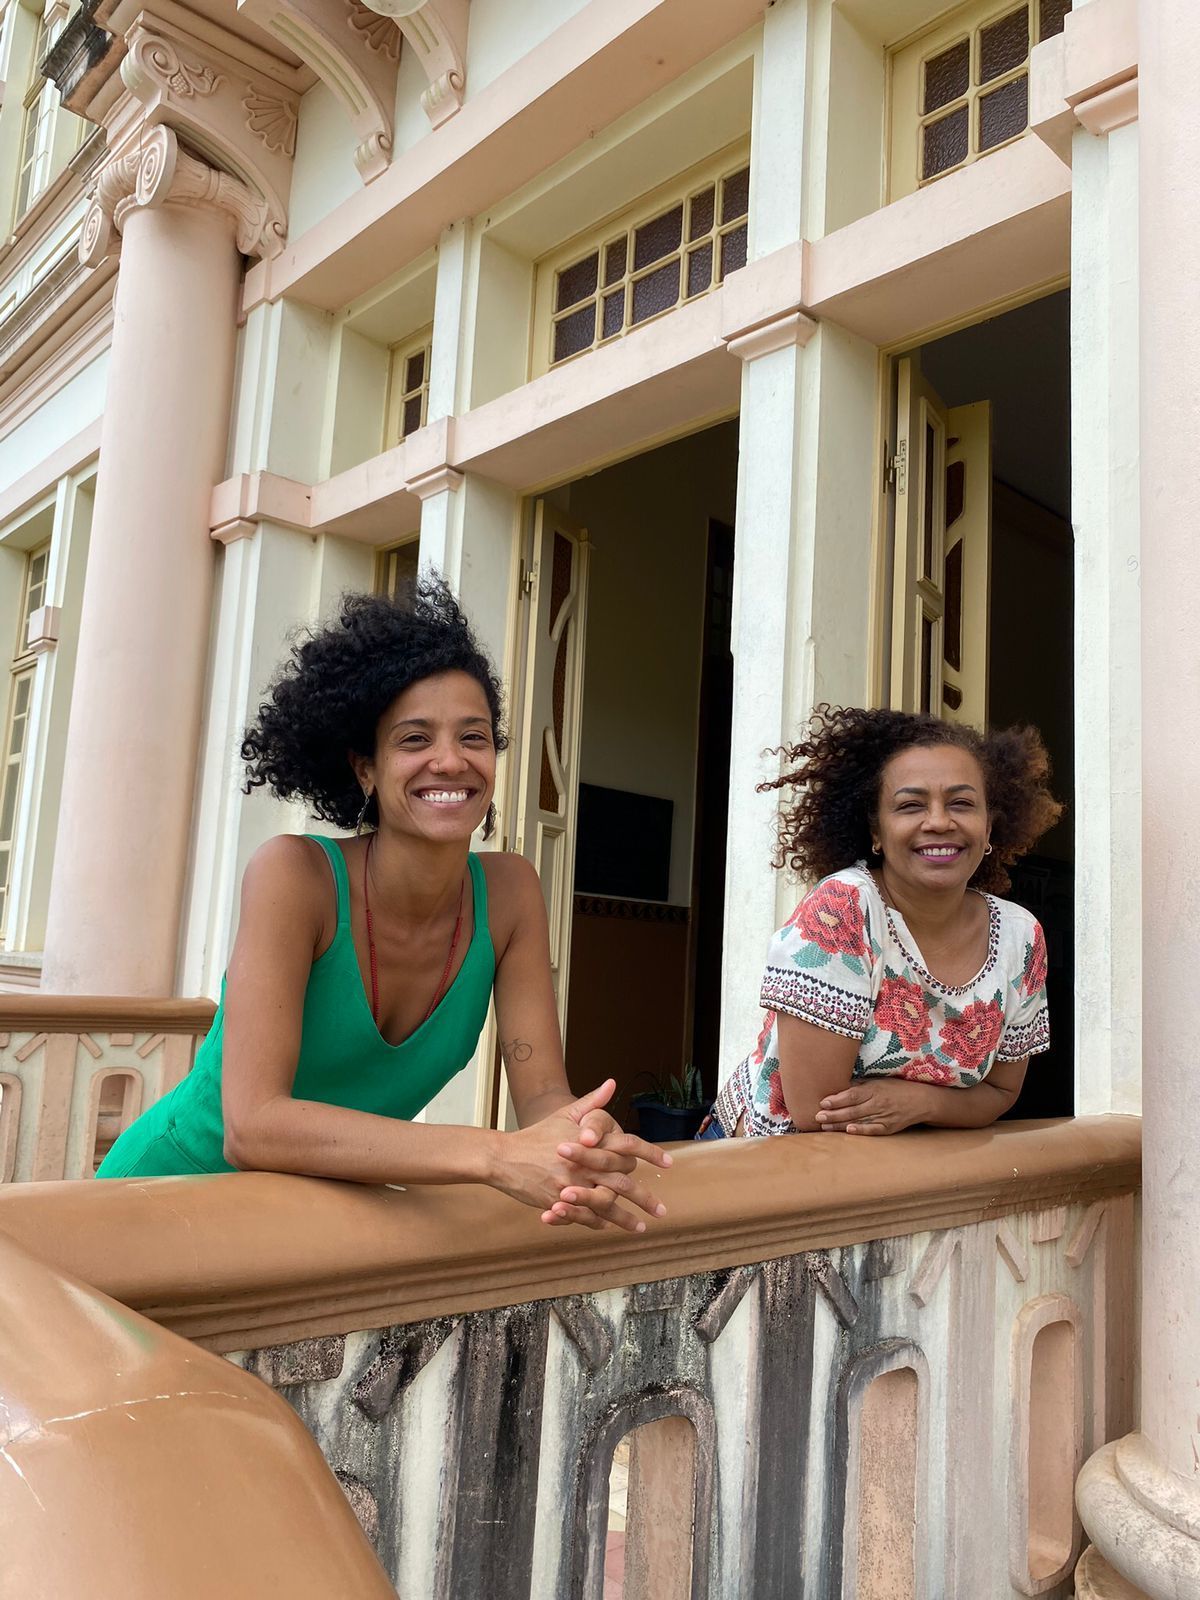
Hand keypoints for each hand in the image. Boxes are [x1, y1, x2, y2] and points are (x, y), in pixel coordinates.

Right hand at [492, 1081, 669, 1232]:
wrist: (504, 1156)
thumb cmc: (537, 1134)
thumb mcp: (565, 1114)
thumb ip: (591, 1103)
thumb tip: (611, 1084)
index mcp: (590, 1142)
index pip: (627, 1146)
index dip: (650, 1154)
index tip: (669, 1163)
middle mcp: (584, 1164)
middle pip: (622, 1183)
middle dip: (645, 1198)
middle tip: (661, 1211)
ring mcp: (571, 1185)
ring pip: (606, 1205)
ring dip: (625, 1219)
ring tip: (641, 1227)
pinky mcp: (558, 1202)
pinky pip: (584, 1216)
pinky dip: (598, 1222)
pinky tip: (609, 1226)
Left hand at [815, 1078, 933, 1135]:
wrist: (921, 1100)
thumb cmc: (896, 1088)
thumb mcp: (878, 1082)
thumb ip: (859, 1085)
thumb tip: (838, 1086)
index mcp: (874, 1090)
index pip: (852, 1095)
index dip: (837, 1099)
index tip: (822, 1102)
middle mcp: (878, 1103)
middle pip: (852, 1110)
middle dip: (833, 1114)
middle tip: (817, 1117)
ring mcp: (884, 1116)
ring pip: (859, 1121)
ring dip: (840, 1125)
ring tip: (825, 1127)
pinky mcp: (888, 1128)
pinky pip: (872, 1130)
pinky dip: (861, 1131)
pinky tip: (849, 1131)